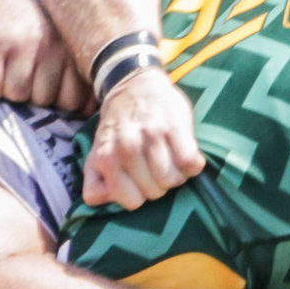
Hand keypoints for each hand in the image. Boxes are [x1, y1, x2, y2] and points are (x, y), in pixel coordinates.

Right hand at [0, 0, 84, 109]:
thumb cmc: (35, 35)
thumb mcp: (63, 50)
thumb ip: (77, 80)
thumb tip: (87, 113)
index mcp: (69, 52)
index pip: (72, 101)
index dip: (58, 104)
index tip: (49, 91)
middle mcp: (48, 48)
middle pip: (43, 100)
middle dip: (33, 97)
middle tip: (25, 77)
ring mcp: (19, 46)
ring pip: (17, 95)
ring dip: (10, 92)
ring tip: (9, 73)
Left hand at [83, 65, 203, 208]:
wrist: (133, 86)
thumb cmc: (118, 128)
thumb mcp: (97, 154)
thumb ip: (96, 183)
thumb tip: (103, 202)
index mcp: (106, 158)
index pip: (132, 202)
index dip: (140, 195)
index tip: (140, 181)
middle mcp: (127, 147)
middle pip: (155, 192)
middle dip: (158, 185)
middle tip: (156, 168)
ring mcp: (152, 136)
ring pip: (173, 180)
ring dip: (176, 175)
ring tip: (170, 161)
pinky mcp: (175, 126)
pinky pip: (191, 163)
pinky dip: (192, 165)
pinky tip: (185, 155)